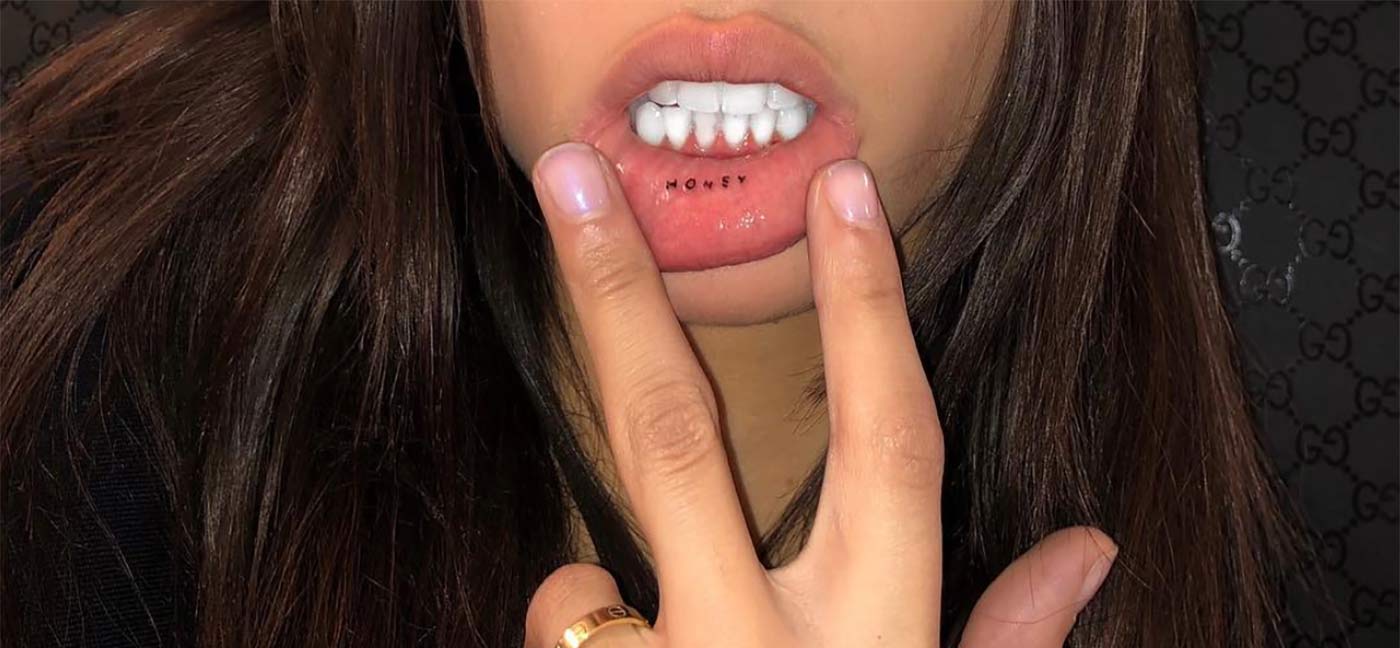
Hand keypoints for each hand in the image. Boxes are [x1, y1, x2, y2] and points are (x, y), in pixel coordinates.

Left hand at [524, 143, 1117, 647]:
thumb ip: (1005, 645)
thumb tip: (1092, 551)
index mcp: (874, 639)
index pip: (891, 445)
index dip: (874, 313)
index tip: (847, 194)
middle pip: (676, 440)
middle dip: (620, 297)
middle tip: (570, 183)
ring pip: (580, 582)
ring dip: (596, 600)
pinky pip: (562, 643)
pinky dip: (583, 644)